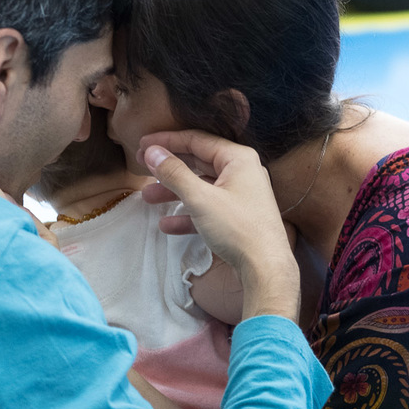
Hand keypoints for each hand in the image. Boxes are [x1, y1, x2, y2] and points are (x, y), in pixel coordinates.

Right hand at [137, 131, 299, 321]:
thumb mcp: (200, 198)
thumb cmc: (238, 229)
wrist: (266, 268)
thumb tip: (152, 152)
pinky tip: (167, 225)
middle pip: (198, 162)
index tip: (142, 144)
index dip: (167, 141)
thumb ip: (174, 173)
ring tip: (148, 198)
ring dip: (174, 193)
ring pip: (201, 188)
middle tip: (142, 167)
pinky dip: (188, 215)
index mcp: (238, 159)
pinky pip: (208, 209)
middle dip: (168, 168)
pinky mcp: (238, 217)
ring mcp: (241, 196)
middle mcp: (242, 172)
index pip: (197, 140)